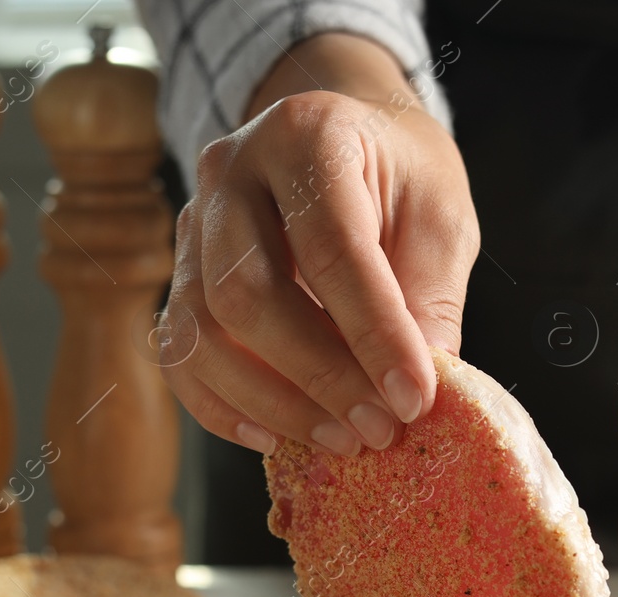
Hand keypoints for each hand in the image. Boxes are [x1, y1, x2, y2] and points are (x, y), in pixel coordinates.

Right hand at [159, 33, 478, 455]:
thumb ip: (430, 298)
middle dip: (316, 377)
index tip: (413, 398)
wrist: (340, 136)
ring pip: (201, 332)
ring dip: (271, 403)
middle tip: (376, 430)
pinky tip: (276, 437)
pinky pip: (178, 353)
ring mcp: (191, 223)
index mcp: (306, 136)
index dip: (373, 333)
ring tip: (341, 439)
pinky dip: (222, 407)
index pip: (330, 248)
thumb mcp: (439, 215)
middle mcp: (230, 172)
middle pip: (245, 293)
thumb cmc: (396, 175)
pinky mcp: (178, 274)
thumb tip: (414, 394)